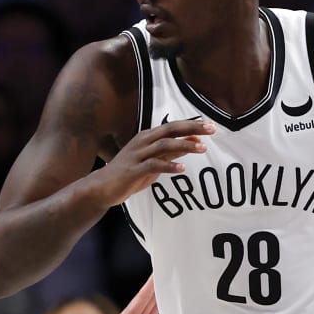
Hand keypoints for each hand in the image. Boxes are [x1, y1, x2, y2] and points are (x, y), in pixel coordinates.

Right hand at [97, 118, 214, 203]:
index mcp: (147, 137)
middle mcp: (142, 142)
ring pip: (163, 145)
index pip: (172, 126)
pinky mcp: (133, 170)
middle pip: (170, 130)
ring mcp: (136, 155)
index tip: (210, 126)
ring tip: (202, 149)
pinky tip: (182, 169)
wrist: (101, 188)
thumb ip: (170, 152)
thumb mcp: (152, 161)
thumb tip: (193, 143)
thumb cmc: (128, 174)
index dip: (192, 125)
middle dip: (192, 128)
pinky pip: (153, 165)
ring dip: (184, 146)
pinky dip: (169, 166)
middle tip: (211, 129)